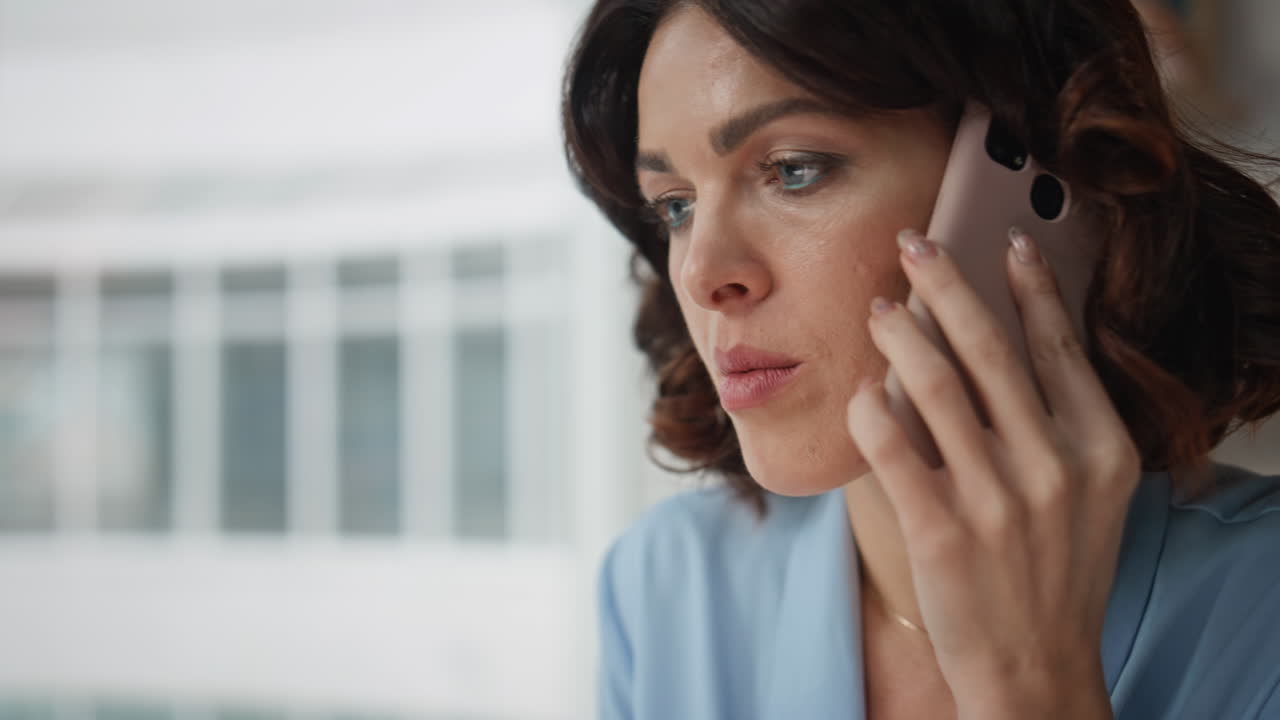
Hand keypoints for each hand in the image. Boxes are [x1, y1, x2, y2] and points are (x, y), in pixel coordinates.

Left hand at [844, 227, 1138, 718]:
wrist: (1036, 668)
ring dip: (899, 334)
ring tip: (878, 310)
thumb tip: (1007, 334)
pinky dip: (869, 406)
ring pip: (934, 384)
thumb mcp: (1091, 495)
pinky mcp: (940, 531)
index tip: (1003, 238)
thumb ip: (1062, 422)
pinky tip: (861, 388)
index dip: (1029, 285)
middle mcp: (1055, 467)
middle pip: (990, 347)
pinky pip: (890, 444)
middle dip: (946, 283)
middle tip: (913, 244)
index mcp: (1102, 449)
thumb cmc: (1056, 572)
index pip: (1059, 345)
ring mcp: (997, 500)